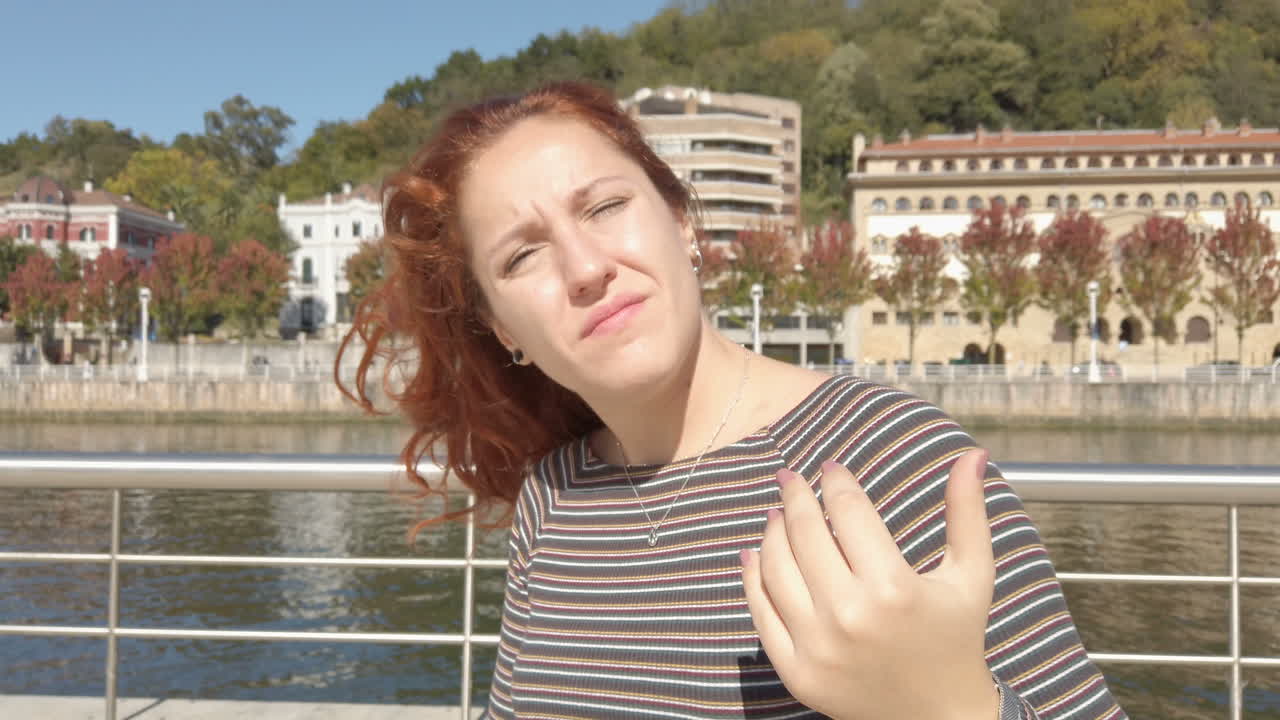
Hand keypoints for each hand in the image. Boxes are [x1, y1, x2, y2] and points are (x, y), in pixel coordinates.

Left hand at [740, 448, 998, 719]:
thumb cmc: (956, 639)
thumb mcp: (971, 576)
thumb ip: (968, 514)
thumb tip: (972, 453)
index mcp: (893, 588)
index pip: (849, 513)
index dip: (837, 483)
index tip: (831, 468)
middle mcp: (850, 616)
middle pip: (806, 534)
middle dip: (796, 497)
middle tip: (790, 477)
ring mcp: (817, 647)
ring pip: (776, 569)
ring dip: (772, 532)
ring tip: (777, 513)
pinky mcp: (796, 671)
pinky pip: (762, 612)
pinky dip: (754, 578)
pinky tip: (755, 553)